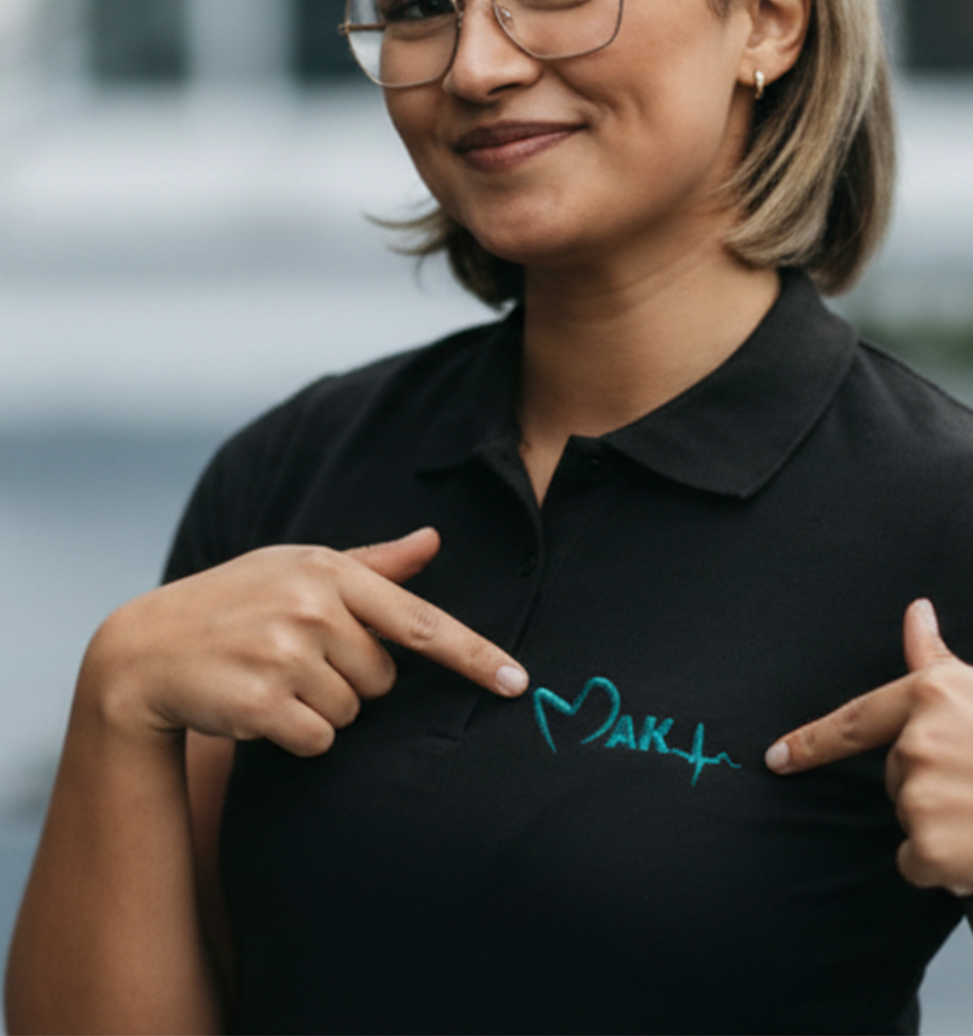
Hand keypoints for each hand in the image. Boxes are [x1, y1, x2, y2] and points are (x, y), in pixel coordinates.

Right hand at [83, 527, 528, 757]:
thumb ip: (372, 565)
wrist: (146, 648)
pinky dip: (297, 734)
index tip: (519, 683)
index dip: (474, 655)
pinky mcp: (261, 703)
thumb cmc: (236, 602)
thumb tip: (433, 540)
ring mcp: (284, 654)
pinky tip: (259, 706)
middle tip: (297, 656)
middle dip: (350, 677)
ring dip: (319, 706)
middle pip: (384, 678)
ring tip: (272, 676)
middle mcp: (312, 608)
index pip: (420, 621)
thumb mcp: (298, 568)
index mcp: (330, 571)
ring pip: (352, 712)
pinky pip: (319, 738)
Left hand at [765, 599, 972, 903]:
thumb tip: (916, 611)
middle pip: (896, 774)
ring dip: (942, 826)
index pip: (856, 718)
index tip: (775, 758)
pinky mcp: (927, 845)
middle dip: (932, 785)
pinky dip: (946, 867)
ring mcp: (918, 793)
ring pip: (909, 818)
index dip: (811, 741)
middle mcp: (916, 740)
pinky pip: (916, 862)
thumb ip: (942, 661)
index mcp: (933, 694)